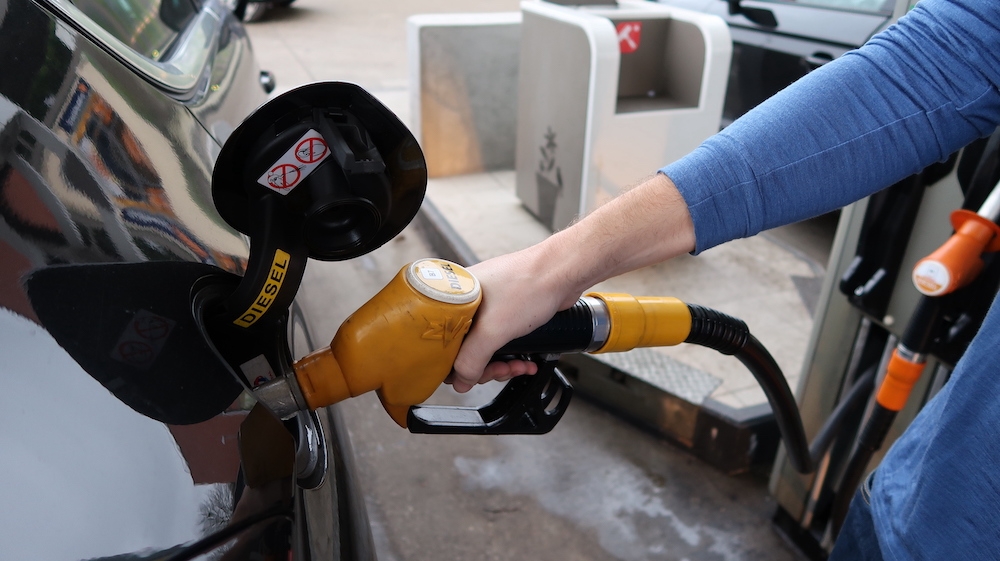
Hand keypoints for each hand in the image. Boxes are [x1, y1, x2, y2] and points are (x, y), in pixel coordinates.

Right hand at [447, 173, 695, 391]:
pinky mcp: (508, 310)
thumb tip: (461, 380)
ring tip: (518, 366)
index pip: (442, 340)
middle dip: (485, 365)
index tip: (472, 373)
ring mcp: (490, 305)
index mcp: (456, 299)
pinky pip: (502, 340)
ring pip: (486, 347)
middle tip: (500, 371)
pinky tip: (526, 361)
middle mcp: (470, 301)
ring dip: (502, 363)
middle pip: (465, 347)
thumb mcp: (492, 331)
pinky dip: (514, 353)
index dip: (455, 362)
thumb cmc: (529, 285)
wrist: (563, 271)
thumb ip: (472, 359)